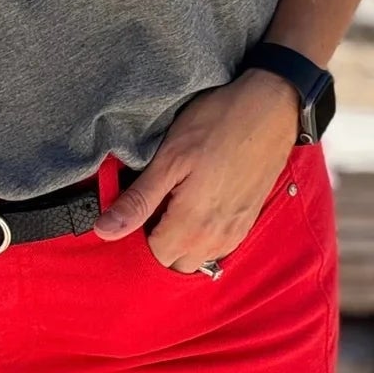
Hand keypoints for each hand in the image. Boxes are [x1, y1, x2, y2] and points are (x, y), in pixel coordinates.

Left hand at [93, 72, 299, 272]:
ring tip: (175, 200)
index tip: (134, 208)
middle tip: (153, 202)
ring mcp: (236, 233)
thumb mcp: (170, 158)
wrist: (270, 108)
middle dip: (159, 243)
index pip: (152, 258)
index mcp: (191, 228)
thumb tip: (103, 232)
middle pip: (175, 263)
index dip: (137, 237)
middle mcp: (216, 241)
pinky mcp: (248, 221)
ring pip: (198, 257)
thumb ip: (138, 201)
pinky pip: (218, 246)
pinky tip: (198, 201)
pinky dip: (202, 234)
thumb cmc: (217, 125)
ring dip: (181, 240)